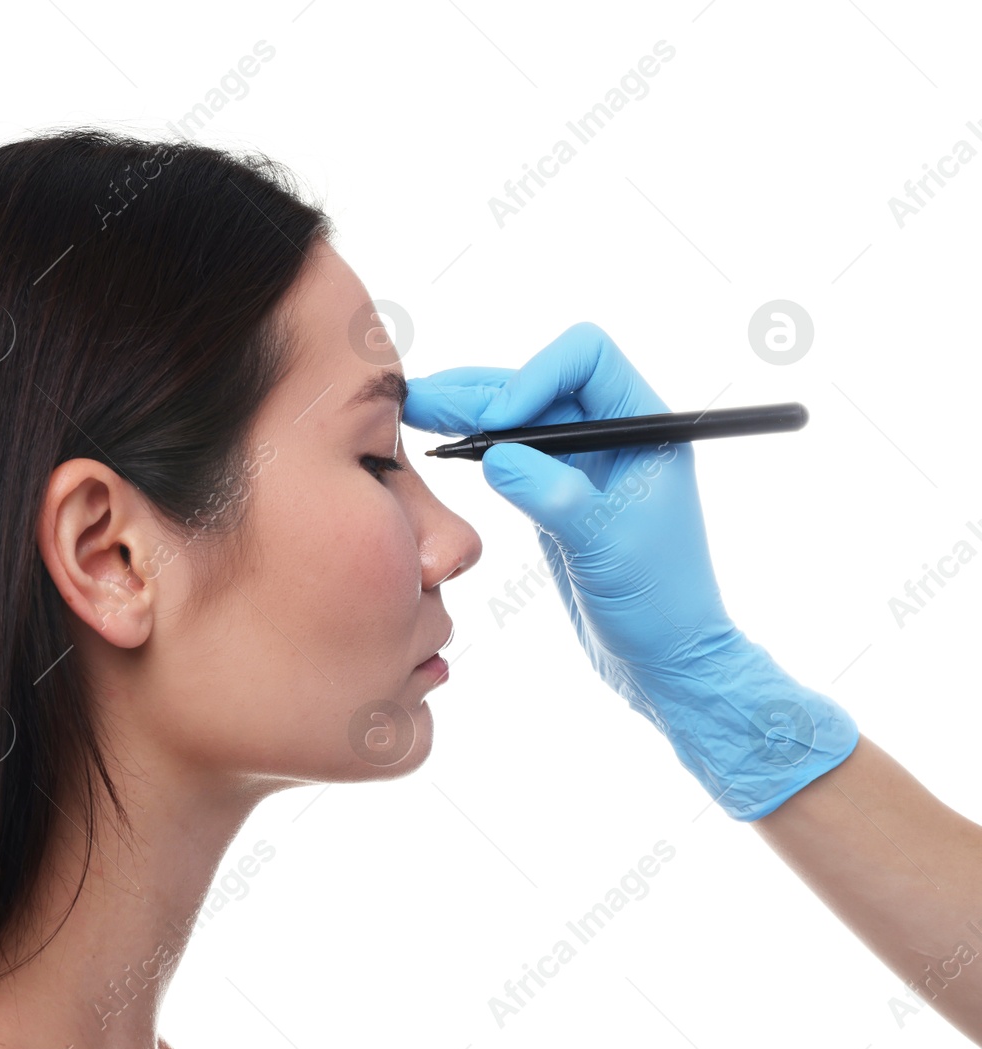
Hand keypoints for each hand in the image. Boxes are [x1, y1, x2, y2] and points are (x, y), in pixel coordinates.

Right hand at [403, 322, 857, 819]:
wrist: (663, 661)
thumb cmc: (658, 604)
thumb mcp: (605, 546)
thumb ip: (552, 495)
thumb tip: (494, 455)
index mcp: (645, 428)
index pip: (585, 360)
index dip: (535, 376)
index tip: (497, 424)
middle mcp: (613, 434)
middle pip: (539, 384)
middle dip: (480, 390)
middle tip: (418, 399)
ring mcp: (581, 464)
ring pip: (518, 418)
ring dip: (466, 412)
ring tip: (413, 410)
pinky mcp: (555, 493)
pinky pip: (510, 453)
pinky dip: (472, 446)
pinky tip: (438, 446)